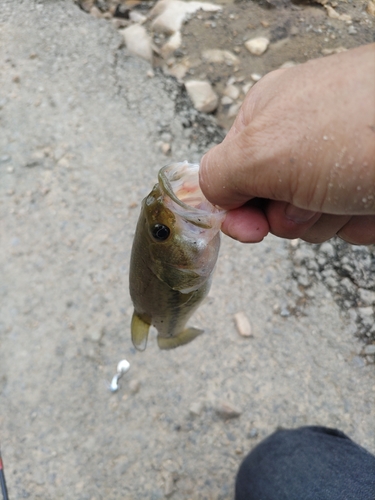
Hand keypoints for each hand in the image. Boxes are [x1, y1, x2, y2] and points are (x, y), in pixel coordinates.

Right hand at [200, 43, 374, 244]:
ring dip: (329, 220)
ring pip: (314, 220)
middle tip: (312, 197)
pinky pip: (351, 224)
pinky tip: (374, 201)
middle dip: (291, 216)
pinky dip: (361, 222)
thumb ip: (218, 174)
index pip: (231, 175)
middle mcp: (302, 140)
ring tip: (352, 191)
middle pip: (272, 206)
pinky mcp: (370, 185)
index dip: (236, 209)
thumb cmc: (354, 128)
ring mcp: (339, 163)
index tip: (248, 230)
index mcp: (266, 120)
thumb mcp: (262, 151)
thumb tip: (206, 194)